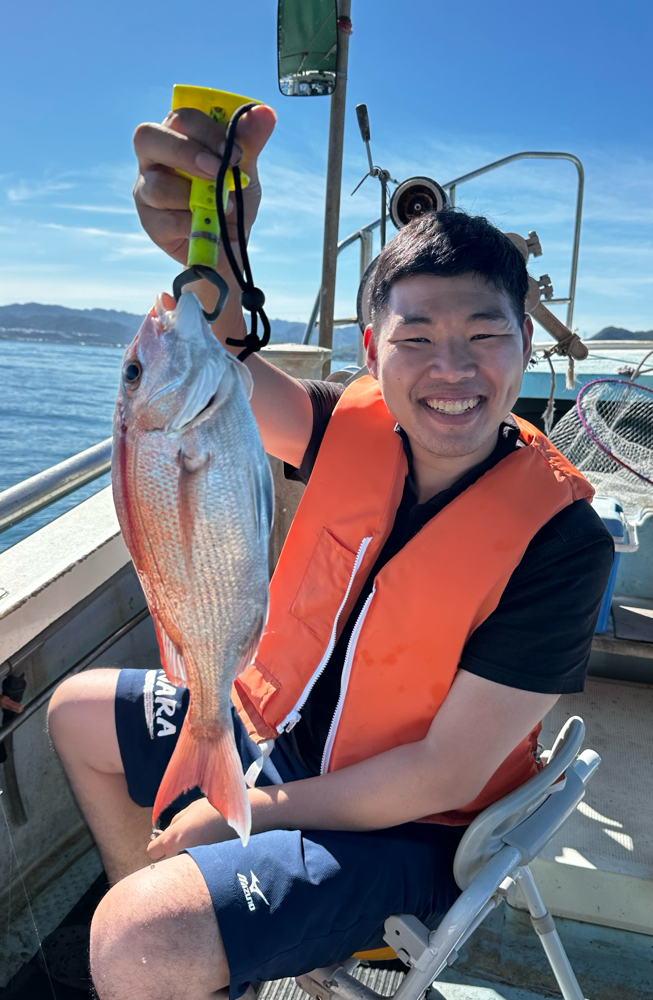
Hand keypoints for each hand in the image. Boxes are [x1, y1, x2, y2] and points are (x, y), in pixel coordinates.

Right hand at [133, 104, 276, 263]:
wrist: (230, 243)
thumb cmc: (230, 196)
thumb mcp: (243, 168)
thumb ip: (249, 141)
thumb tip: (265, 111)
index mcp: (176, 135)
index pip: (181, 118)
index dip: (207, 131)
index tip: (236, 153)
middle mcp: (153, 158)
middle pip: (148, 138)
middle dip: (186, 153)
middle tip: (218, 171)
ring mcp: (146, 190)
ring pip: (157, 186)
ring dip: (194, 196)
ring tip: (223, 207)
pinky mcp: (151, 223)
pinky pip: (167, 221)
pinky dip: (193, 223)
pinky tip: (210, 226)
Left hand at [146, 797, 236, 861]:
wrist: (244, 819)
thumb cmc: (215, 810)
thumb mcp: (190, 810)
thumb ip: (174, 823)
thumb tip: (167, 833)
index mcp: (173, 839)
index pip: (152, 851)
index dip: (156, 844)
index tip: (163, 840)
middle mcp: (180, 855)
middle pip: (162, 864)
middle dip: (167, 855)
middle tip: (179, 844)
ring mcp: (193, 865)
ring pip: (177, 869)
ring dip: (179, 862)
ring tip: (193, 849)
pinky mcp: (205, 870)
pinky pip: (192, 871)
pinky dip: (194, 865)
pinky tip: (203, 855)